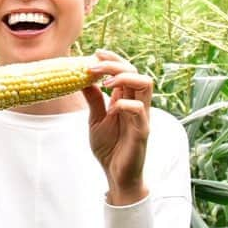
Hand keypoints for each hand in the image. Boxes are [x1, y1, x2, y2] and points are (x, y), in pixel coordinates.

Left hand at [82, 49, 151, 205]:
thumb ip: (94, 100)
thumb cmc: (110, 148)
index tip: (95, 53)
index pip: (127, 70)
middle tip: (93, 66)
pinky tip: (111, 109)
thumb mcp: (96, 120)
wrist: (116, 175)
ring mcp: (142, 117)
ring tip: (104, 84)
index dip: (113, 59)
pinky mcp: (142, 132)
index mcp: (127, 99)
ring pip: (145, 84)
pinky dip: (125, 104)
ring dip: (123, 78)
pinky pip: (140, 111)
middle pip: (136, 71)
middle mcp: (138, 104)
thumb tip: (82, 80)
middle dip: (115, 64)